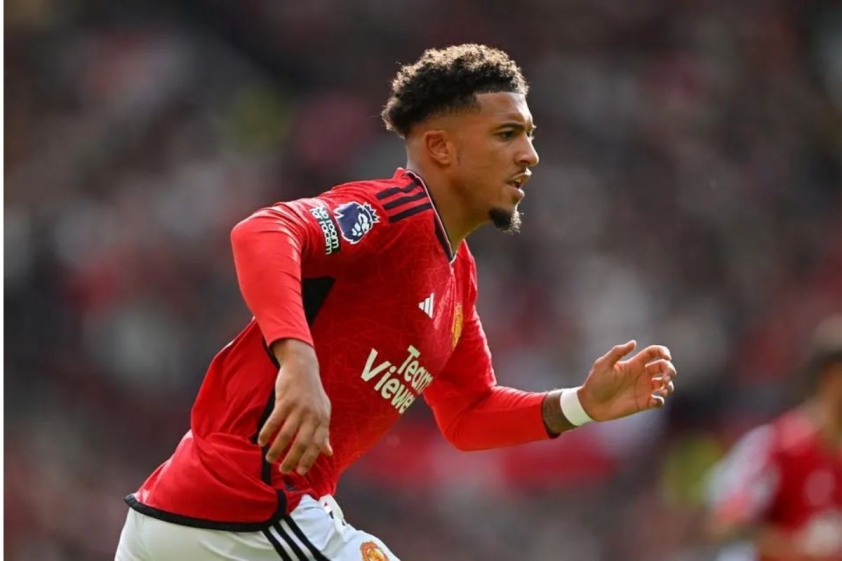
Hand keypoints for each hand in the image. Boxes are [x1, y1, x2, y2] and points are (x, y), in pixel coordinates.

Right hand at [257, 339, 332, 474]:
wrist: (303, 367)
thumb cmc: (313, 392)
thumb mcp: (323, 411)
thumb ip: (324, 433)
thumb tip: (329, 453)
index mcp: (323, 419)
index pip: (317, 445)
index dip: (308, 460)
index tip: (299, 472)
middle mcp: (312, 415)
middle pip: (301, 444)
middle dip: (291, 460)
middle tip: (283, 470)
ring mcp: (298, 408)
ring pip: (286, 435)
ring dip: (276, 450)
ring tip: (269, 459)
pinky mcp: (285, 401)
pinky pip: (274, 422)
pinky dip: (266, 434)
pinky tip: (261, 442)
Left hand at [578, 340, 675, 420]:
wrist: (590, 403)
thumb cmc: (595, 382)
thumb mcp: (603, 364)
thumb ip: (618, 352)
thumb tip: (634, 342)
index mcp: (634, 364)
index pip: (654, 353)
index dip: (663, 352)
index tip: (667, 357)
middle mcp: (642, 375)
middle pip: (664, 368)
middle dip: (670, 370)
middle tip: (665, 378)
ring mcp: (643, 389)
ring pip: (665, 385)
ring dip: (669, 386)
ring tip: (662, 389)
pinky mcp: (643, 403)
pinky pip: (658, 401)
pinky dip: (661, 400)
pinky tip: (654, 400)